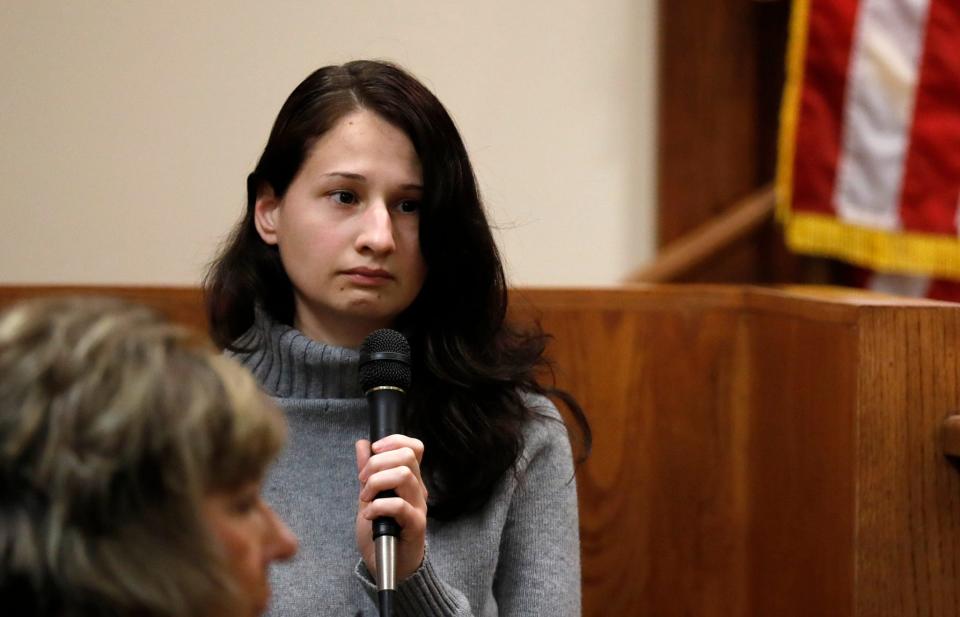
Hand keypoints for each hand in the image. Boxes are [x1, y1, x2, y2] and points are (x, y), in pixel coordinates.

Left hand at [355, 435, 427, 581]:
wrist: (387, 564)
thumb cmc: (381, 531)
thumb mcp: (369, 496)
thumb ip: (368, 471)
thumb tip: (363, 444)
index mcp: (409, 479)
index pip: (414, 447)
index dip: (394, 441)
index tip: (374, 450)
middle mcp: (418, 490)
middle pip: (407, 456)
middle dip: (377, 463)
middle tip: (362, 480)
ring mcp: (418, 506)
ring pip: (404, 475)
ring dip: (376, 482)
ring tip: (365, 497)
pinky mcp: (416, 525)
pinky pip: (400, 505)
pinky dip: (378, 506)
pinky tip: (369, 514)